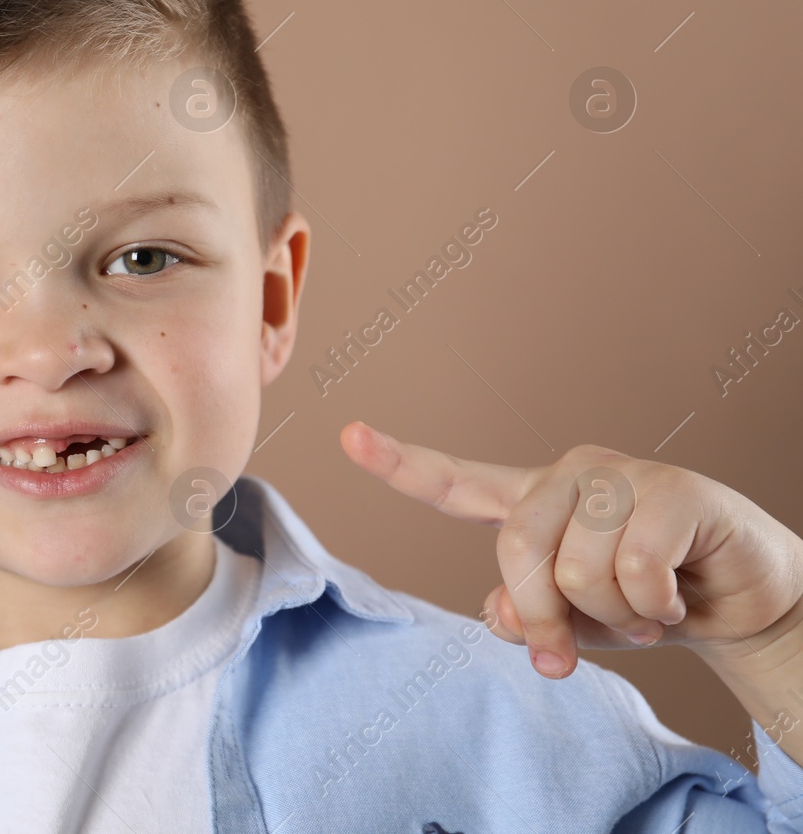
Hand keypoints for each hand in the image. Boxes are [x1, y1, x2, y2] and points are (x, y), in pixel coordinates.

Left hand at [339, 421, 802, 678]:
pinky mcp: (674, 489)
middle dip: (546, 615)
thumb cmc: (646, 604)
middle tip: (574, 653)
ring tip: (645, 611)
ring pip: (580, 567)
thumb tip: (503, 617)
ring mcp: (620, 474)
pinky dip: (653, 606)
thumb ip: (529, 616)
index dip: (397, 463)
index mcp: (530, 503)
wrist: (742, 603)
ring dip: (616, 616)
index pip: (454, 483)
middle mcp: (567, 476)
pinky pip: (634, 568)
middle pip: (516, 549)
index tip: (348, 436)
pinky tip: (675, 599)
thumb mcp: (576, 623)